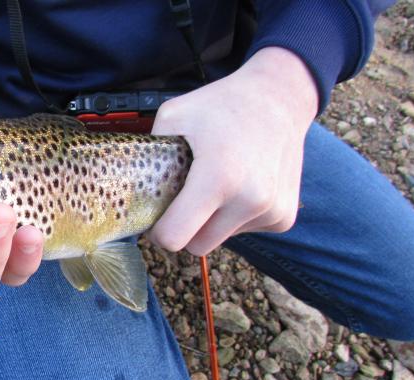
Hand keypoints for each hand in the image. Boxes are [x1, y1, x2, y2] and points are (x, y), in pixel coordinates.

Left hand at [149, 47, 317, 255]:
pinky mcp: (284, 218)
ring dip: (211, 222)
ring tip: (217, 184)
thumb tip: (129, 186)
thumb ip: (149, 152)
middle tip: (181, 202)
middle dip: (184, 229)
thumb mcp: (173, 115)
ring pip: (220, 239)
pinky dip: (234, 217)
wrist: (280, 98)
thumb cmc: (222, 105)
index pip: (175, 238)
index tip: (157, 217)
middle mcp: (250, 201)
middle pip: (196, 247)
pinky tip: (239, 186)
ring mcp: (271, 212)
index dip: (159, 231)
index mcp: (219, 179)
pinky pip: (243, 231)